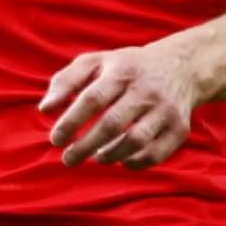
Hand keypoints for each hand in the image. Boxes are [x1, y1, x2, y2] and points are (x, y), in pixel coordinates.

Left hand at [42, 43, 207, 167]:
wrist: (180, 66)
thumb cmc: (126, 67)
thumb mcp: (96, 62)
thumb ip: (65, 81)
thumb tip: (44, 109)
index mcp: (122, 70)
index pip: (92, 99)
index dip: (71, 122)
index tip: (55, 139)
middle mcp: (146, 90)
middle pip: (113, 124)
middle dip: (85, 146)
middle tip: (68, 159)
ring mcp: (165, 110)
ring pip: (135, 141)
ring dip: (109, 156)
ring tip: (95, 157)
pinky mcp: (179, 128)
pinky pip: (155, 154)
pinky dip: (134, 163)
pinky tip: (120, 160)